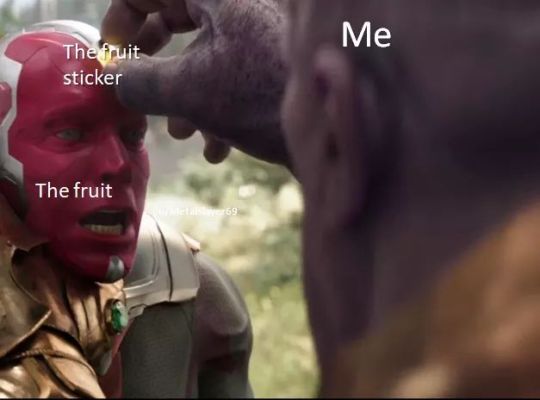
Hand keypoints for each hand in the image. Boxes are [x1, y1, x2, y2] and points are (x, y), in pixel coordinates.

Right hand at [101, 0, 289, 165]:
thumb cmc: (266, 99)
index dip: (120, 21)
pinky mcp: (272, 64)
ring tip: (181, 134)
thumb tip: (110, 77)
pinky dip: (216, 109)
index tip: (111, 56)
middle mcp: (239, 5)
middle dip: (153, 65)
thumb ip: (139, 80)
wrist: (336, 133)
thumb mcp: (190, 90)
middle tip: (136, 89)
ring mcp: (258, 35)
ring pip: (203, 55)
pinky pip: (232, 76)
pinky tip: (218, 148)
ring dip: (184, 97)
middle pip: (176, 20)